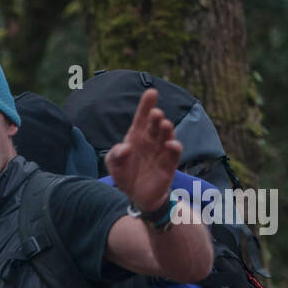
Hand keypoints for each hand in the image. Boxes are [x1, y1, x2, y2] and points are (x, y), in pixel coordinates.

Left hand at [105, 88, 181, 212]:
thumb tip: (126, 148)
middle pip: (156, 125)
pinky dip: (174, 148)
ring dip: (167, 130)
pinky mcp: (169, 165)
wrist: (136, 195)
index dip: (146, 105)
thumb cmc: (125, 174)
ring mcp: (161, 151)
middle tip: (156, 113)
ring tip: (164, 124)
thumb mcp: (113, 164)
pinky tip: (170, 144)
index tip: (152, 92)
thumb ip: (115, 155)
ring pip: (167, 136)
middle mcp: (151, 140)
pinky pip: (174, 154)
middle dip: (157, 117)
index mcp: (137, 136)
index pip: (142, 118)